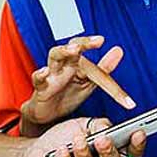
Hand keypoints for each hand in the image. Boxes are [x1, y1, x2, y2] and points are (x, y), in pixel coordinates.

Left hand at [14, 117, 146, 156]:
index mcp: (108, 156)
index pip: (129, 154)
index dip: (137, 146)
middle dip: (108, 152)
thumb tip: (107, 128)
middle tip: (103, 139)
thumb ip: (98, 125)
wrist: (35, 153)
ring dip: (84, 154)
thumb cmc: (61, 140)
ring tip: (77, 140)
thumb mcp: (82, 126)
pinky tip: (61, 151)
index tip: (138, 133)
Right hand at [20, 36, 134, 135]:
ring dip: (63, 51)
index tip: (111, 46)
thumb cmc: (67, 94)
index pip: (86, 51)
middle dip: (82, 43)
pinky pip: (38, 78)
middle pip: (70, 47)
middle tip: (96, 41)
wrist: (48, 115)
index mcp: (76, 62)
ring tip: (74, 50)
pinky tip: (46, 72)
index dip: (96, 48)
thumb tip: (119, 50)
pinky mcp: (41, 88)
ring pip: (54, 56)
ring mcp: (51, 74)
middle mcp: (64, 64)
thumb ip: (104, 68)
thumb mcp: (89, 82)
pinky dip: (41, 74)